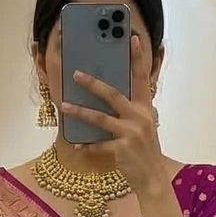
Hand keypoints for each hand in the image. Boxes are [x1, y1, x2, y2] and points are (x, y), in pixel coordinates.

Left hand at [61, 35, 168, 195]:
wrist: (152, 178)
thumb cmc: (143, 150)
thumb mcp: (142, 126)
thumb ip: (128, 111)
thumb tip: (104, 95)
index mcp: (145, 108)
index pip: (141, 78)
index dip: (137, 58)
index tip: (132, 38)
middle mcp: (139, 117)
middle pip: (113, 94)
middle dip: (93, 83)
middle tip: (76, 74)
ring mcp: (131, 133)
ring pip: (100, 118)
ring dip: (79, 111)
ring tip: (63, 105)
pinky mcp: (123, 150)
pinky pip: (99, 145)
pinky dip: (86, 145)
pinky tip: (76, 144)